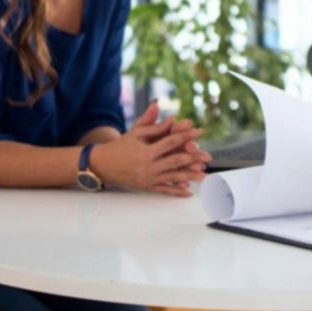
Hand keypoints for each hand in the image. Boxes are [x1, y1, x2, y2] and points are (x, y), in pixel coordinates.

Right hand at [93, 103, 210, 196]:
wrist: (103, 164)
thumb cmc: (121, 146)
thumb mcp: (136, 133)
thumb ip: (155, 126)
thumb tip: (173, 118)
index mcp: (146, 151)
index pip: (171, 141)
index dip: (187, 135)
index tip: (200, 131)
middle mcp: (148, 166)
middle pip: (176, 161)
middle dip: (194, 158)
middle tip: (208, 156)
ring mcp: (148, 178)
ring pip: (173, 177)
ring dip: (190, 176)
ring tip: (204, 174)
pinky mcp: (147, 187)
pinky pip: (165, 190)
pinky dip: (177, 191)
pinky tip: (188, 191)